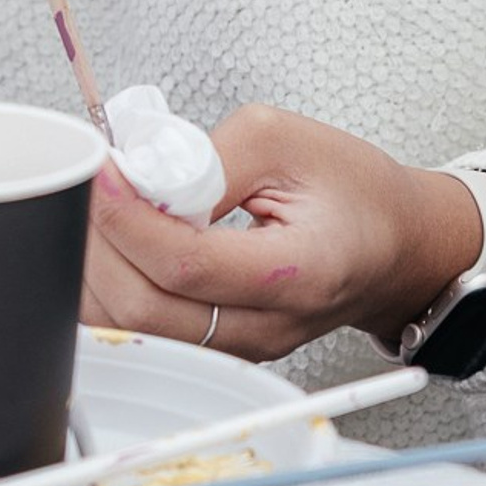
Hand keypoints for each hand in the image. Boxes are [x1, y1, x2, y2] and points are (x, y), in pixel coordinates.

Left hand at [82, 104, 485, 360]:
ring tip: (96, 210)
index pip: (188, 265)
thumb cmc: (351, 188)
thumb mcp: (282, 138)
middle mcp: (271, 326)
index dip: (127, 217)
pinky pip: (146, 333)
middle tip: (87, 186)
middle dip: (98, 244)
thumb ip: (205, 158)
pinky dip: (110, 291)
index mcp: (301, 272)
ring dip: (96, 270)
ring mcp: (244, 347)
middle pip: (149, 310)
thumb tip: (136, 179)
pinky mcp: (223, 346)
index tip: (100, 169)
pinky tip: (107, 244)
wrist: (398, 244)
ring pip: (138, 330)